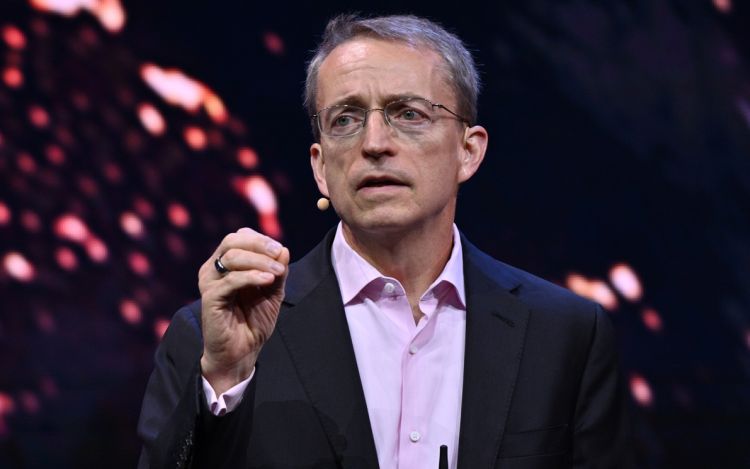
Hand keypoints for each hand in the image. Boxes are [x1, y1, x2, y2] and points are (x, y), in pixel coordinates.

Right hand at [198, 227, 289, 394]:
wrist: (242, 352)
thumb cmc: (254, 322)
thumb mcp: (273, 292)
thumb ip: (278, 271)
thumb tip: (284, 249)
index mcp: (226, 264)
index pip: (239, 237)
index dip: (261, 240)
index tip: (280, 251)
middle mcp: (213, 269)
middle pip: (232, 241)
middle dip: (259, 244)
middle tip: (279, 254)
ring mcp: (209, 282)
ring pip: (232, 257)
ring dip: (259, 261)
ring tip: (278, 272)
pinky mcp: (210, 298)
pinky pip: (230, 280)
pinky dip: (252, 276)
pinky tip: (268, 280)